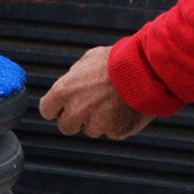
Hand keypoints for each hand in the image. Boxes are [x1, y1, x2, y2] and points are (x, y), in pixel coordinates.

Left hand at [38, 44, 153, 140]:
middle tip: (90, 106)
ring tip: (112, 102)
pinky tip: (124, 108)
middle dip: (75, 119)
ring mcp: (96, 124)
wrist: (145, 70)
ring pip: (90, 130)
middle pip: (65, 126)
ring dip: (98, 121)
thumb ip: (73, 77)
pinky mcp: (115, 132)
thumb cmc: (117, 62)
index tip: (63, 105)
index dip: (56, 107)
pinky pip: (111, 132)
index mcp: (64, 91)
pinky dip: (117, 124)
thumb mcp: (87, 61)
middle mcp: (76, 111)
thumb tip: (70, 83)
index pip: (47, 110)